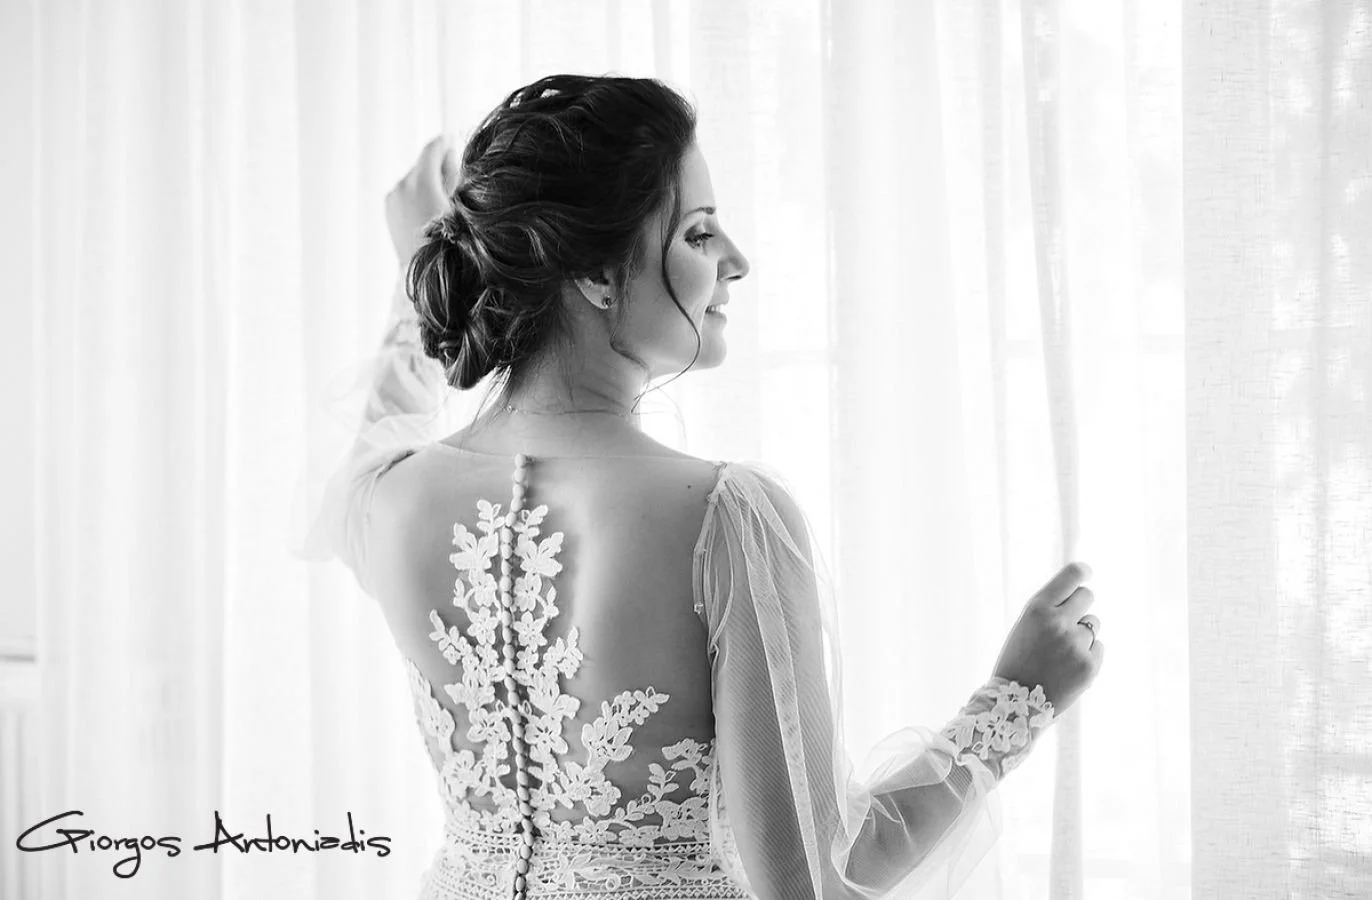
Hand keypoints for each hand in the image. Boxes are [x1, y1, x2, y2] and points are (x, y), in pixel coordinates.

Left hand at [385, 134, 460, 264]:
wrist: (428, 277)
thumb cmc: (451, 244)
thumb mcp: (462, 206)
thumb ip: (455, 176)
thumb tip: (450, 157)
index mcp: (420, 181)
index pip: (433, 148)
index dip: (448, 145)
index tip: (456, 146)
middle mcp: (401, 187)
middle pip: (423, 164)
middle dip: (439, 169)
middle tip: (456, 184)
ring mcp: (392, 200)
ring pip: (414, 180)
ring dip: (429, 184)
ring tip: (444, 205)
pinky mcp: (389, 212)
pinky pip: (406, 195)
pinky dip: (418, 197)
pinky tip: (430, 214)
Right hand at [991, 562, 1103, 714]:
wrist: (1014, 704)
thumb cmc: (1017, 661)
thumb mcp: (1025, 626)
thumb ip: (1050, 608)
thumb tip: (1084, 594)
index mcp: (1037, 608)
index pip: (1072, 575)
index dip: (1082, 571)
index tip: (1086, 572)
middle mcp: (1058, 622)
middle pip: (1087, 596)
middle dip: (1079, 605)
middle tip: (1066, 622)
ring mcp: (1076, 644)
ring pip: (1093, 624)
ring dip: (1082, 633)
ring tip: (1060, 653)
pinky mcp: (1089, 665)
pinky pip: (1098, 648)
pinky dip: (1087, 655)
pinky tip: (1067, 668)